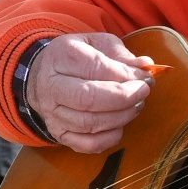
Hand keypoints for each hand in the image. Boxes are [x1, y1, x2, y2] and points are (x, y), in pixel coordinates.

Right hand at [21, 31, 157, 153]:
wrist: (40, 76)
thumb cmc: (75, 58)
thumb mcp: (96, 44)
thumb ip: (121, 55)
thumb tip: (146, 66)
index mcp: (61, 55)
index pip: (96, 67)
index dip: (126, 75)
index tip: (146, 77)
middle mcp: (51, 85)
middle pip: (89, 98)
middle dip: (124, 97)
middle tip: (143, 92)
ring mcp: (52, 113)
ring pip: (90, 123)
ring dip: (121, 117)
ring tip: (135, 106)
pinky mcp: (58, 133)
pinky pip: (87, 144)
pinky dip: (110, 138)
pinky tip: (119, 125)